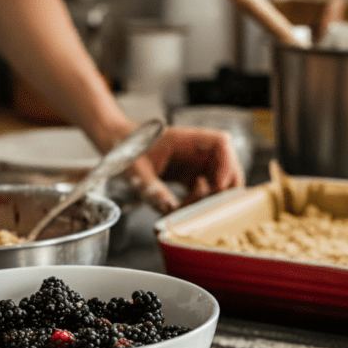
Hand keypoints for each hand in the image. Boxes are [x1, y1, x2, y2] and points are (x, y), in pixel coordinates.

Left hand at [125, 126, 245, 213]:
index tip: (218, 186)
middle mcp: (196, 151)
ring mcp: (195, 165)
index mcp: (186, 139)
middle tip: (212, 207)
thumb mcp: (136, 170)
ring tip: (190, 208)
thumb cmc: (127, 150)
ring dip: (213, 198)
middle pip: (228, 164)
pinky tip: (184, 208)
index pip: (221, 143)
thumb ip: (152, 188)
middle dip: (226, 187)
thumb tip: (169, 207)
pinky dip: (201, 203)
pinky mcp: (190, 177)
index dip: (227, 164)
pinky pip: (206, 190)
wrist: (118, 147)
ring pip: (221, 180)